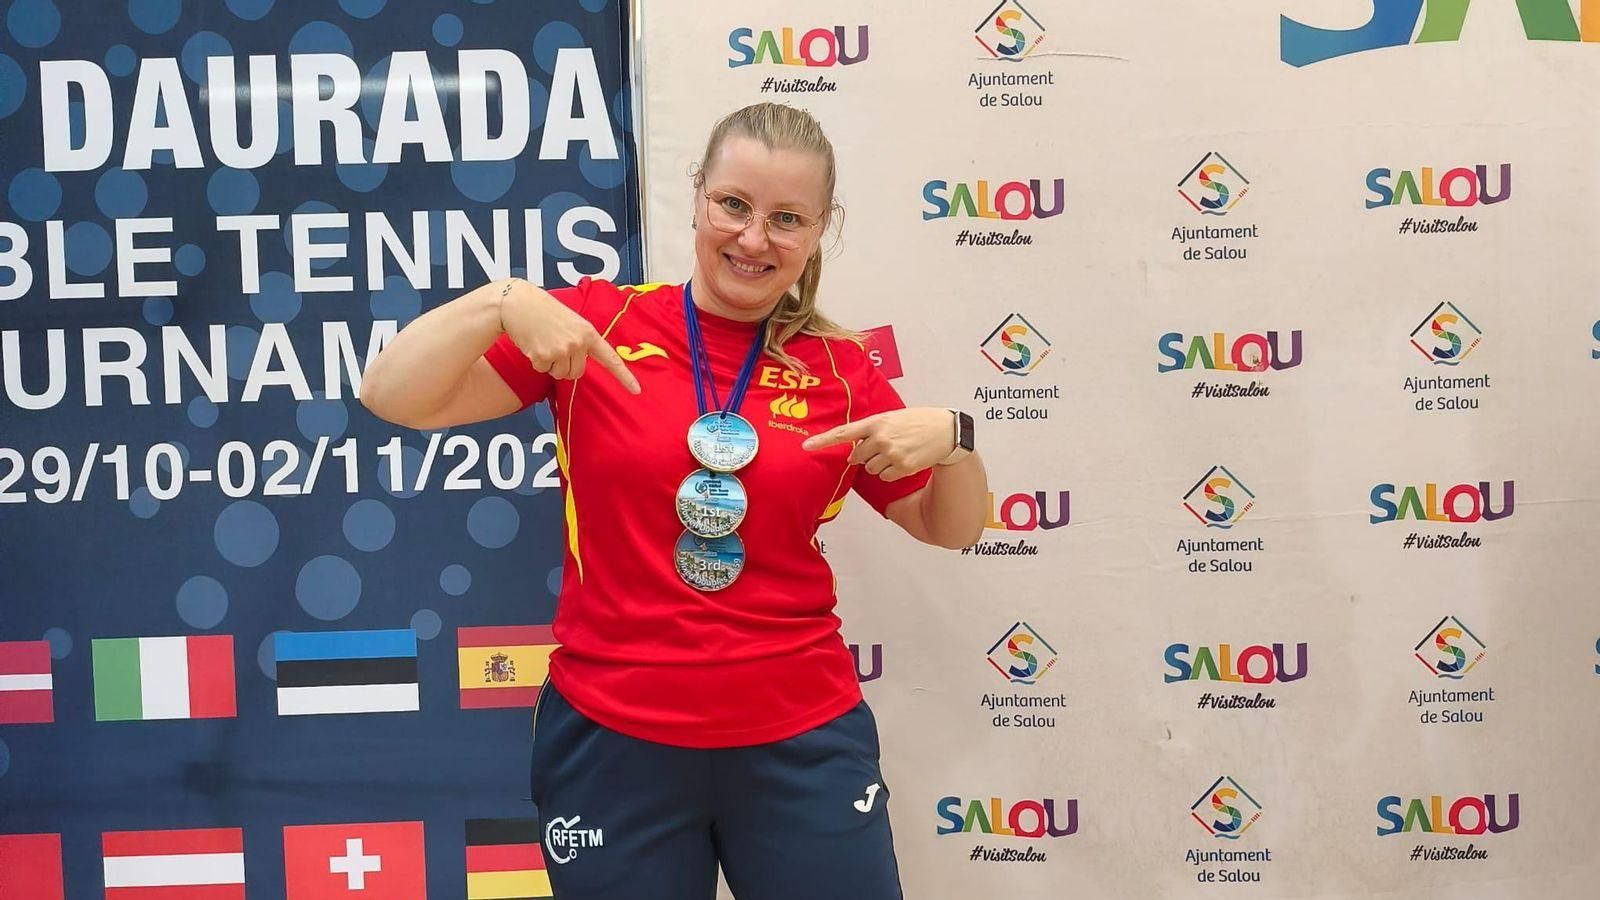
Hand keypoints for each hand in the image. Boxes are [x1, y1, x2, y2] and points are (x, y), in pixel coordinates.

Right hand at [498, 279, 639, 393]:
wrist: (517, 303)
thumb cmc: (543, 311)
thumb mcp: (571, 322)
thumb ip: (581, 341)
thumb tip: (578, 367)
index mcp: (588, 333)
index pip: (610, 358)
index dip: (624, 376)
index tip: (637, 391)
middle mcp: (578, 343)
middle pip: (577, 373)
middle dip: (565, 365)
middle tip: (555, 345)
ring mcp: (561, 350)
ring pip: (560, 375)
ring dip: (550, 364)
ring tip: (543, 342)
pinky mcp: (543, 357)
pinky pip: (542, 370)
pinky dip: (536, 361)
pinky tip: (533, 343)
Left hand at [801, 408, 954, 480]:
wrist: (946, 431)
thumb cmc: (917, 421)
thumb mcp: (892, 417)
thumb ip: (872, 430)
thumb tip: (854, 451)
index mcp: (876, 422)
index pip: (843, 432)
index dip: (822, 440)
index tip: (805, 446)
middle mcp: (881, 438)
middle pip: (856, 456)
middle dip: (865, 455)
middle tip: (883, 447)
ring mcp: (891, 454)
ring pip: (870, 469)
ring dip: (879, 464)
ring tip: (898, 451)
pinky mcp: (902, 467)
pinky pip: (884, 477)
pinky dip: (891, 472)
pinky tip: (905, 460)